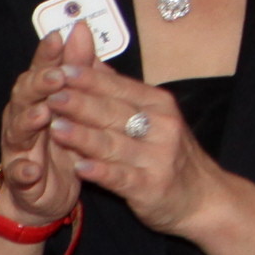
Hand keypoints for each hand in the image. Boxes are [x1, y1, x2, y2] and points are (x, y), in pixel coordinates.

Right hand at [0, 26, 81, 227]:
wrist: (44, 191)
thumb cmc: (61, 139)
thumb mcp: (73, 102)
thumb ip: (76, 67)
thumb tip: (80, 28)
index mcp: (37, 98)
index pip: (40, 70)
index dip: (47, 54)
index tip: (58, 36)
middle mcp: (22, 119)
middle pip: (24, 97)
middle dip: (38, 85)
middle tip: (55, 76)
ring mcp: (19, 149)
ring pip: (18, 132)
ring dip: (28, 122)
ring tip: (42, 114)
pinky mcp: (22, 180)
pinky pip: (20, 175)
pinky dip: (24, 172)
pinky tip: (32, 169)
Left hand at [46, 51, 231, 236]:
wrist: (204, 197)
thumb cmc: (169, 152)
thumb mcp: (153, 114)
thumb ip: (117, 88)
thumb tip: (89, 57)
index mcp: (158, 105)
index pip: (118, 87)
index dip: (89, 79)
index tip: (59, 67)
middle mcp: (161, 127)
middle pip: (114, 113)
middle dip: (80, 102)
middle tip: (50, 93)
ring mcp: (157, 157)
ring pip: (114, 144)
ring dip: (83, 136)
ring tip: (55, 127)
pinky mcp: (151, 187)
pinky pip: (122, 179)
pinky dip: (101, 173)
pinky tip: (80, 168)